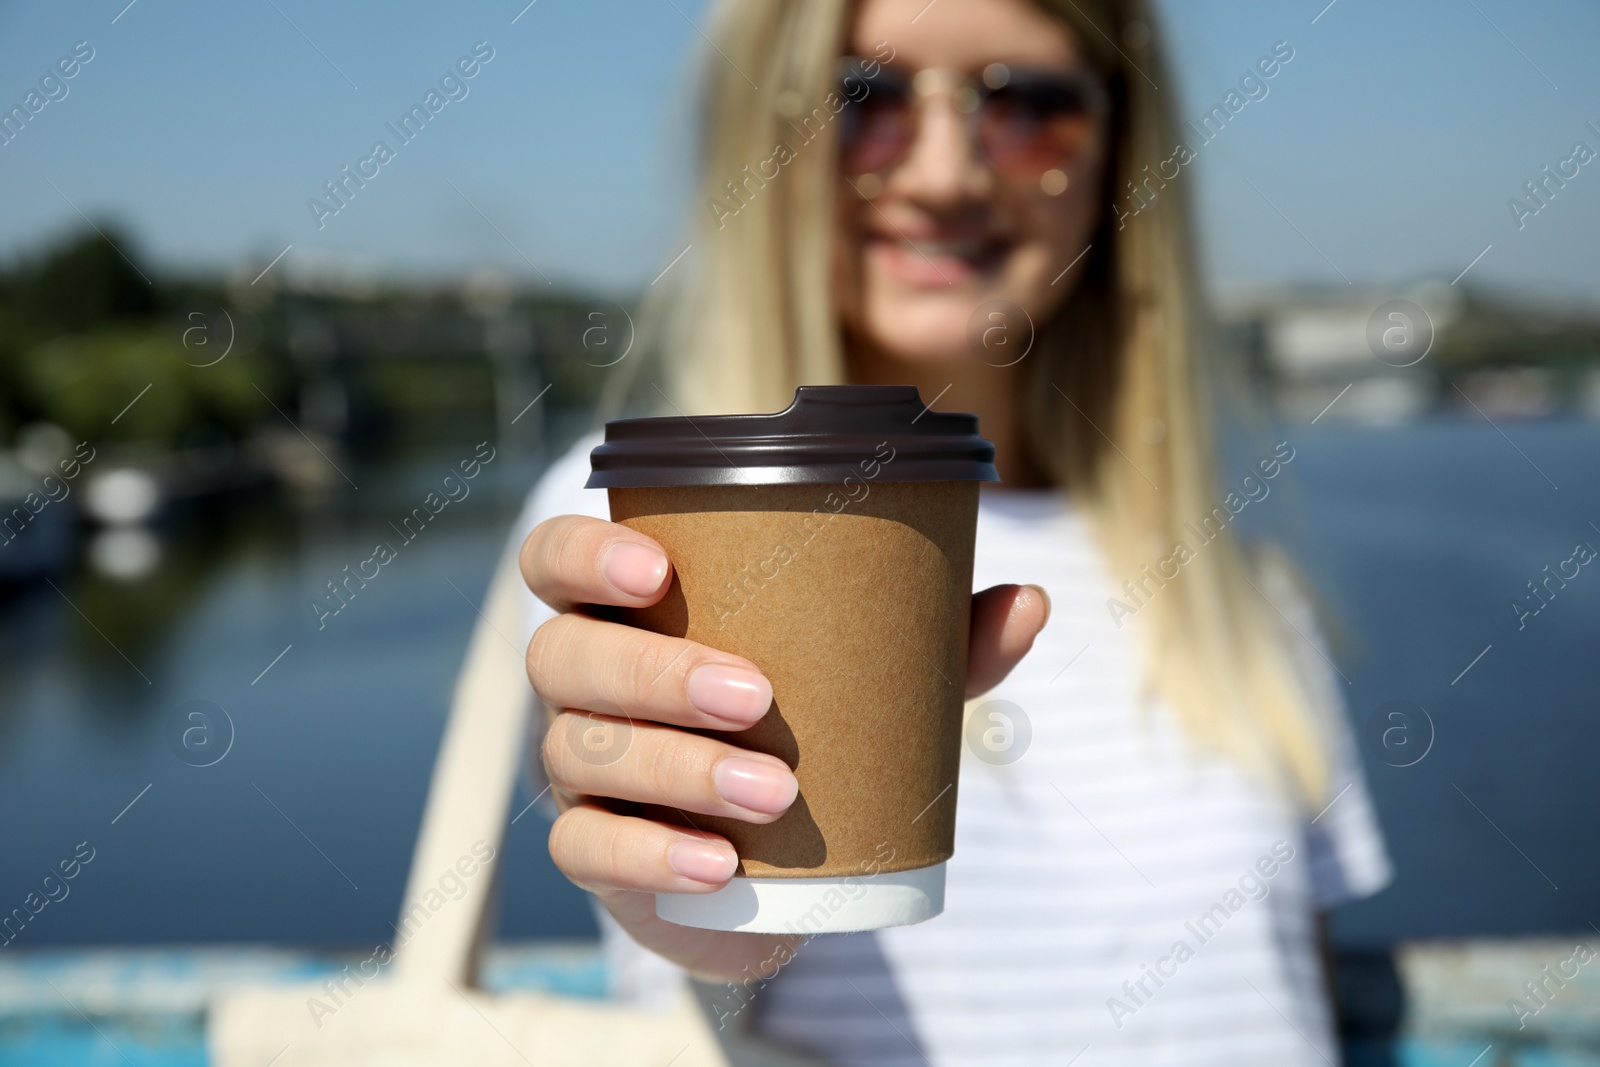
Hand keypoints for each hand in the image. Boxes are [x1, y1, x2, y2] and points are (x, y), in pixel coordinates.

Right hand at [521, 514, 1047, 980]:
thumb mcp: (866, 680)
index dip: (584, 556)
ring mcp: (576, 768)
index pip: (553, 561)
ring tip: (773, 791)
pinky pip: (588, 851)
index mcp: (626, 612)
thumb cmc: (804, 729)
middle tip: (756, 697)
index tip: (657, 570)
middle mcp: (582, 683)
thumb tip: (1030, 599)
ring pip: (578, 753)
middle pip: (561, 656)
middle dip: (653, 673)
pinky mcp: (594, 852)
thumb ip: (937, 640)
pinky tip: (720, 864)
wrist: (773, 864)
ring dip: (675, 769)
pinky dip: (653, 854)